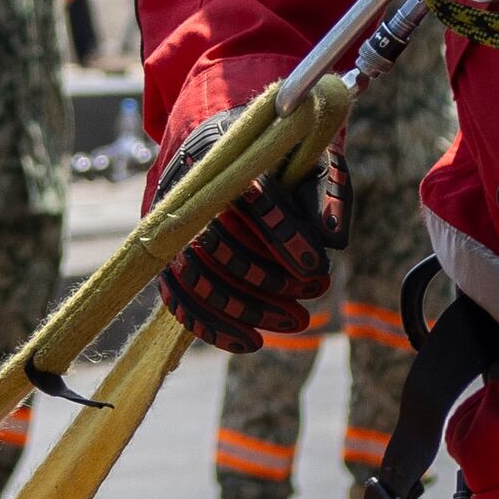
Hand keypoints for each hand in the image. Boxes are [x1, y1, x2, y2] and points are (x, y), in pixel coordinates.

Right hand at [151, 106, 338, 353]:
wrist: (237, 160)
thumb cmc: (283, 161)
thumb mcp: (314, 164)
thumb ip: (327, 195)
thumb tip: (332, 238)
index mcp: (226, 157)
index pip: (249, 198)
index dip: (282, 233)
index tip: (317, 266)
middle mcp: (188, 190)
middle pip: (215, 242)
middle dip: (268, 278)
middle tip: (316, 293)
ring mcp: (171, 226)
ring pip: (193, 275)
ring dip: (244, 308)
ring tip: (295, 322)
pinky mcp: (167, 257)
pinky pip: (177, 297)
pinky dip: (210, 325)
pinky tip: (249, 342)